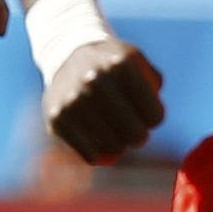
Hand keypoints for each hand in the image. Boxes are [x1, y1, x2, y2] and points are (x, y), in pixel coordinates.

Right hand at [44, 34, 164, 164]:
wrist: (66, 56)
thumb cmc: (111, 67)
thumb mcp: (138, 63)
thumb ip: (154, 86)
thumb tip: (151, 120)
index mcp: (122, 64)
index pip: (155, 116)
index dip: (153, 119)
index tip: (146, 114)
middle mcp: (96, 79)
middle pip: (136, 134)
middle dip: (138, 136)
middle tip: (132, 131)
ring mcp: (74, 99)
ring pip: (114, 147)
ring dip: (118, 146)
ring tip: (113, 133)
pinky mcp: (57, 117)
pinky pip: (90, 155)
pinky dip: (97, 155)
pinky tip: (96, 144)